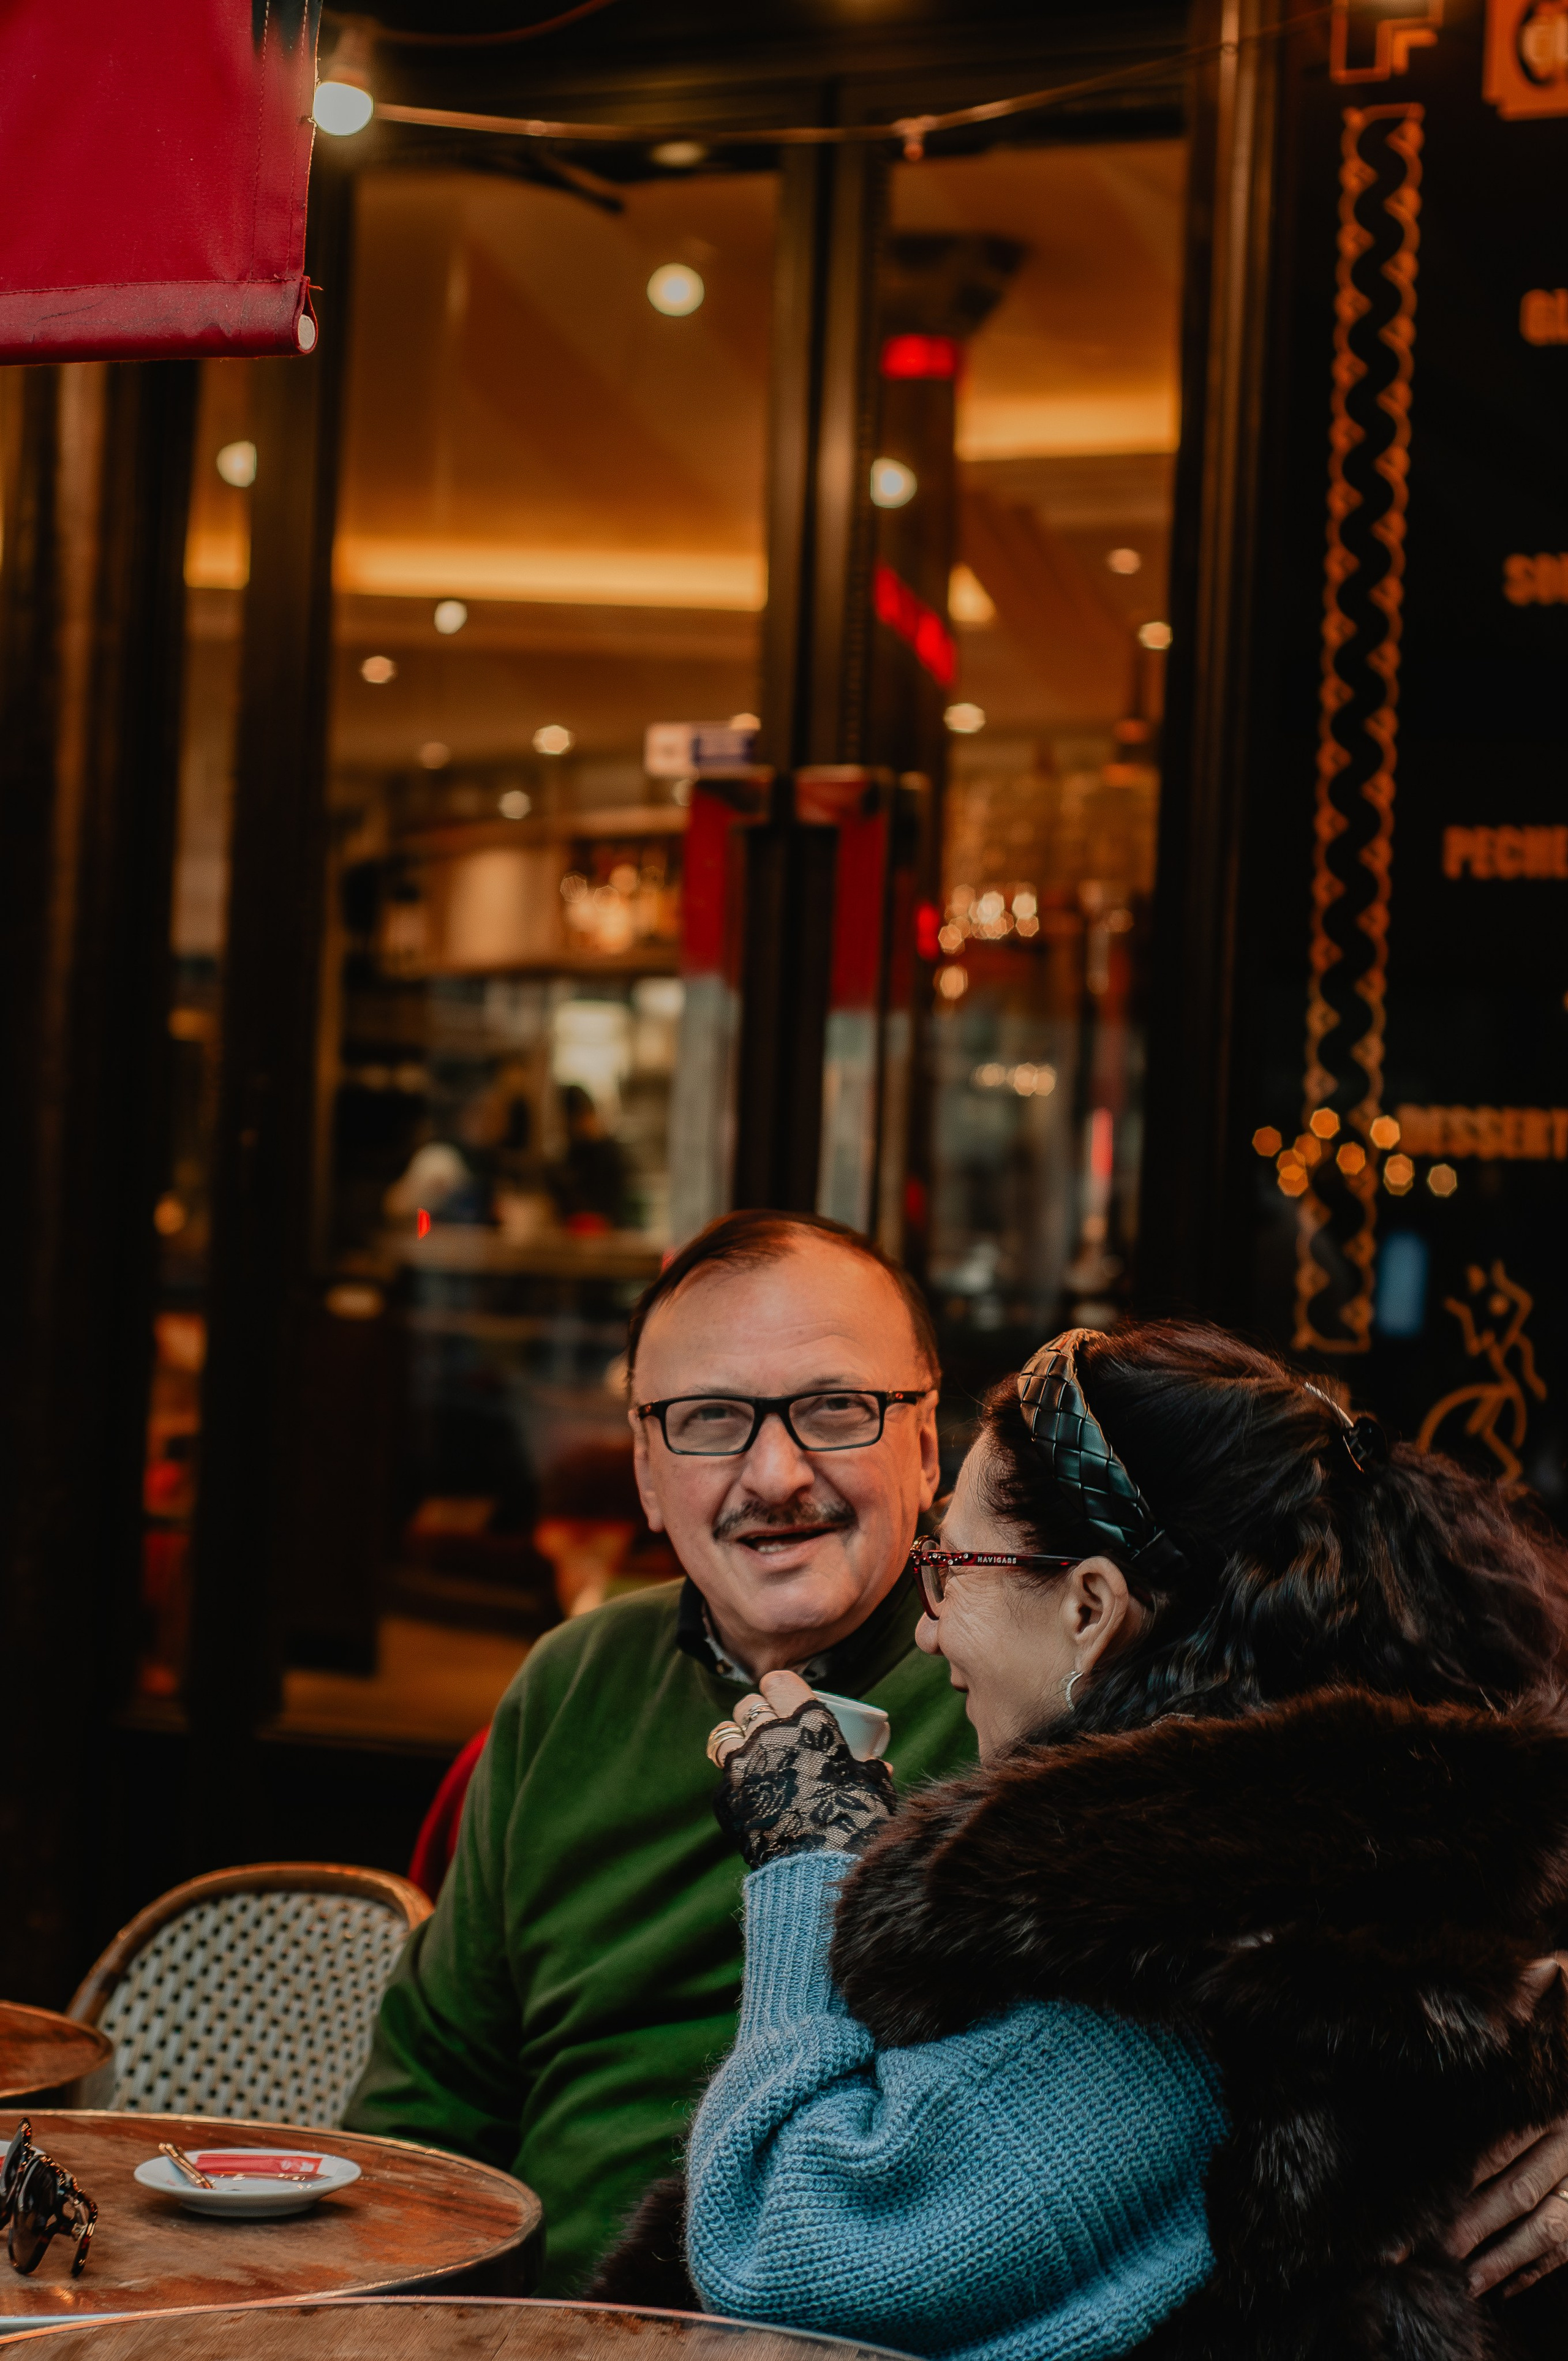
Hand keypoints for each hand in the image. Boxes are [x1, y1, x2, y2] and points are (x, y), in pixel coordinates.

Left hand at [709, 1671, 894, 1870]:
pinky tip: (750, 1793)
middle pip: (748, 1705)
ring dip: (738, 1742)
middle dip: (757, 1713)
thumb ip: (869, 1766)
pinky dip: (735, 1780)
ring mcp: (743, 1764)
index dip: (779, 1687)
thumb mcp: (872, 1784)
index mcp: (807, 1722)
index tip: (783, 1696)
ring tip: (751, 1756)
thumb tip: (881, 1765)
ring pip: (725, 1735)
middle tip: (768, 1729)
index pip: (779, 1682)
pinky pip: (724, 1776)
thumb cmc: (855, 1821)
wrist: (820, 1869)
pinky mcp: (726, 1794)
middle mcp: (770, 1735)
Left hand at [1445, 1955, 1567, 2297]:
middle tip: (1416, 2252)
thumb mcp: (1563, 1996)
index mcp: (1555, 2092)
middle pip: (1516, 2189)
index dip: (1457, 2173)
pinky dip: (1542, 2265)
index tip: (1414, 2198)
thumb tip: (1536, 1964)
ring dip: (1501, 2256)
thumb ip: (1535, 1988)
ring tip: (1457, 2279)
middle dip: (1466, 2224)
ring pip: (1547, 2224)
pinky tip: (1507, 2283)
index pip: (1498, 2140)